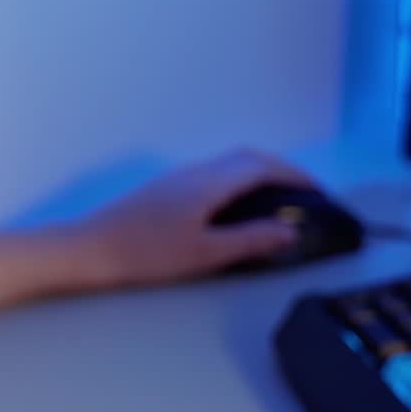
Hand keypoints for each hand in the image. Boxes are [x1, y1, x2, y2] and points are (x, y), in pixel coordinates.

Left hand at [69, 147, 319, 290]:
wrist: (91, 248)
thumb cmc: (147, 254)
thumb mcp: (205, 253)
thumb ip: (249, 240)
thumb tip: (290, 229)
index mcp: (210, 182)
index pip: (263, 166)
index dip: (295, 175)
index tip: (319, 193)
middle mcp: (197, 171)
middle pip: (248, 157)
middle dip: (281, 170)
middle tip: (305, 194)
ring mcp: (180, 176)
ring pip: (230, 163)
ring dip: (260, 173)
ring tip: (279, 200)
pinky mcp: (168, 187)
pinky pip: (216, 172)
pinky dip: (240, 180)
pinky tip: (239, 205)